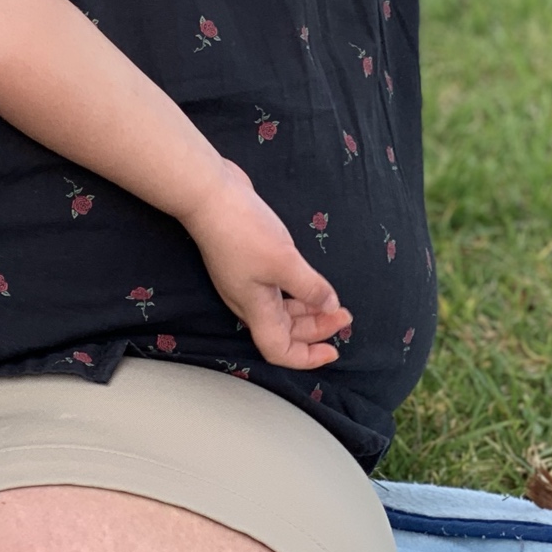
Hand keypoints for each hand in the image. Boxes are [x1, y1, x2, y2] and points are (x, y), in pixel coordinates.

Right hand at [181, 159, 351, 370]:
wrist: (207, 193)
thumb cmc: (242, 231)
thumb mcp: (284, 262)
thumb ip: (310, 288)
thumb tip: (330, 306)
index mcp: (255, 308)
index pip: (279, 351)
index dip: (307, 358)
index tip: (334, 349)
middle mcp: (248, 299)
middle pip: (284, 330)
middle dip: (316, 328)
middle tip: (344, 315)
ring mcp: (245, 278)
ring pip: (280, 308)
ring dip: (308, 309)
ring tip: (332, 299)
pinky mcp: (245, 259)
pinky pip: (275, 287)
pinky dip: (295, 291)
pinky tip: (307, 277)